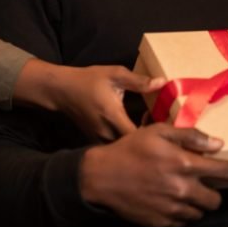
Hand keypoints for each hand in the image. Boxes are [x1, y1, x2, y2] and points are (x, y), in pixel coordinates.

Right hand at [14, 60, 164, 141]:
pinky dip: (127, 146)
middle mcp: (106, 133)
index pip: (138, 137)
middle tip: (162, 133)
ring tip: (151, 134)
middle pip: (134, 149)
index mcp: (113, 117)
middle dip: (150, 144)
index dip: (154, 137)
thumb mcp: (115, 74)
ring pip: (125, 152)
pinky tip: (135, 134)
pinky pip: (116, 149)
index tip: (165, 128)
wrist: (62, 90)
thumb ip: (139, 81)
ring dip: (138, 146)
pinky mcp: (96, 142)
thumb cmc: (89, 80)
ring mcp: (100, 140)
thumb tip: (162, 82)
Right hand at [79, 123, 227, 226]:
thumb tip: (219, 144)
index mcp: (185, 165)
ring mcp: (172, 210)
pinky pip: (182, 222)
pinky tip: (170, 200)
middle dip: (214, 193)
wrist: (101, 177)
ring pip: (200, 213)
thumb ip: (191, 136)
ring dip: (197, 204)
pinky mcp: (162, 223)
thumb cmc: (131, 149)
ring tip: (183, 191)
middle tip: (203, 183)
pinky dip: (181, 213)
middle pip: (216, 200)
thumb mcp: (159, 131)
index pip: (226, 173)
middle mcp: (183, 190)